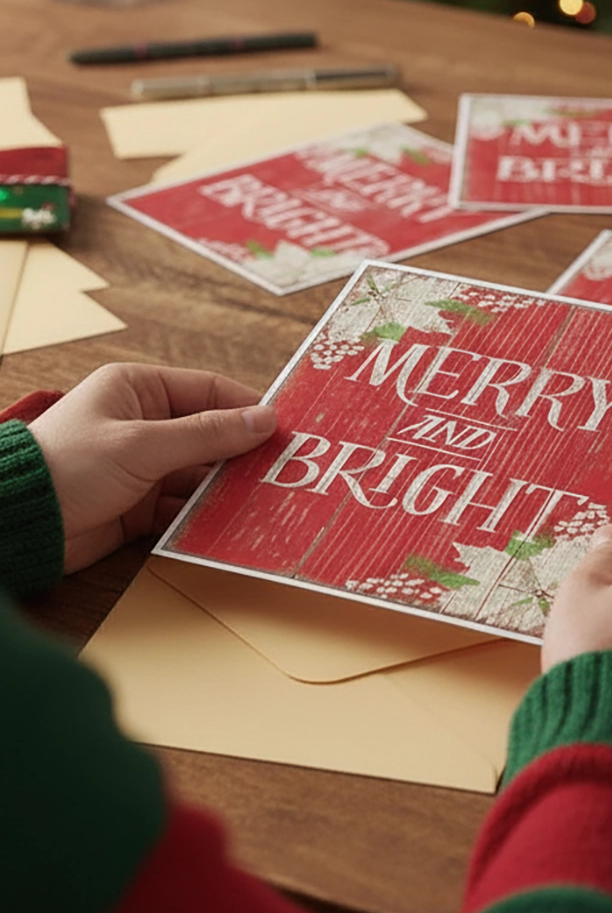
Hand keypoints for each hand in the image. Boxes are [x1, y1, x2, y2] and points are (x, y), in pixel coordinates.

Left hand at [28, 363, 276, 573]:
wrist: (19, 523)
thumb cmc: (68, 466)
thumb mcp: (143, 444)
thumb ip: (207, 434)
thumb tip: (264, 420)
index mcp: (138, 390)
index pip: (209, 391)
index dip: (248, 408)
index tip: (285, 428)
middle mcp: (144, 424)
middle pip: (211, 435)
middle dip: (243, 453)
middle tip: (283, 469)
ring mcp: (143, 466)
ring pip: (202, 474)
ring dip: (228, 488)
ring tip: (264, 498)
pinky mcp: (140, 505)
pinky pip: (185, 506)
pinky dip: (206, 514)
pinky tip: (232, 522)